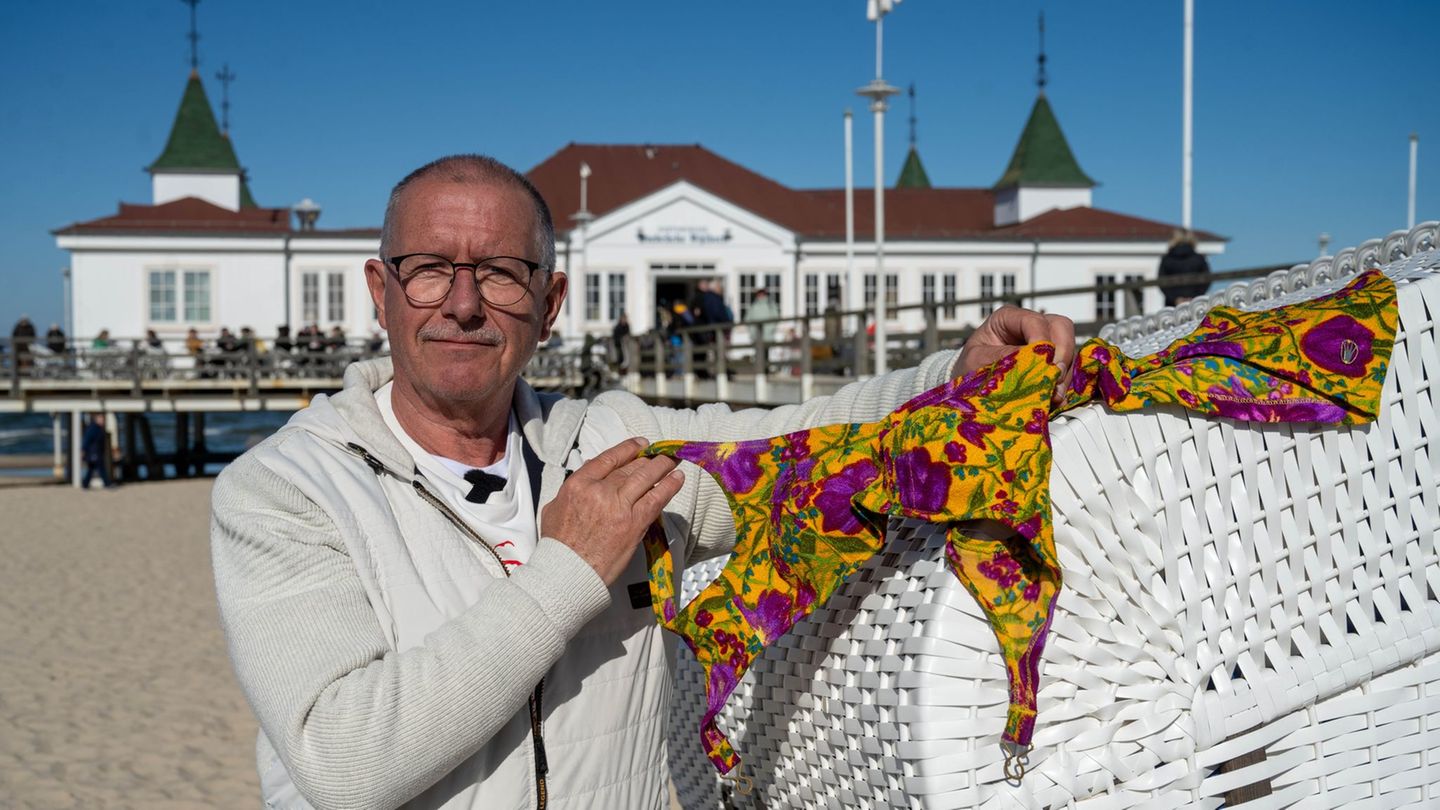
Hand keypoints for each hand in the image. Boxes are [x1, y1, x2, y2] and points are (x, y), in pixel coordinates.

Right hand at [540, 437, 683, 585]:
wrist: (569, 571)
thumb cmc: (559, 545)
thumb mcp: (555, 508)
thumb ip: (574, 488)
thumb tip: (590, 472)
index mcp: (578, 484)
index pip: (608, 458)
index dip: (628, 448)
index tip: (640, 444)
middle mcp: (600, 491)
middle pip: (631, 467)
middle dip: (649, 458)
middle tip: (661, 454)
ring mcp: (619, 506)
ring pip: (646, 477)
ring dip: (663, 467)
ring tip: (673, 461)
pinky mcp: (634, 523)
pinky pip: (656, 499)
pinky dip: (669, 486)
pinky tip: (677, 479)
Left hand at [955, 306, 1075, 402]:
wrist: (966, 387)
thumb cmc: (969, 367)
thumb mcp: (977, 361)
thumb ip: (1002, 358)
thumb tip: (1031, 360)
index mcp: (1008, 318)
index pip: (1035, 321)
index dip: (1042, 340)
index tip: (1040, 363)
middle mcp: (1030, 327)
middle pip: (1061, 328)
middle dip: (1061, 355)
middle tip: (1053, 378)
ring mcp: (1042, 344)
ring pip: (1068, 350)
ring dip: (1063, 373)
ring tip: (1052, 394)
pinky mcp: (1049, 363)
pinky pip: (1067, 368)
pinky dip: (1062, 383)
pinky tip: (1053, 397)